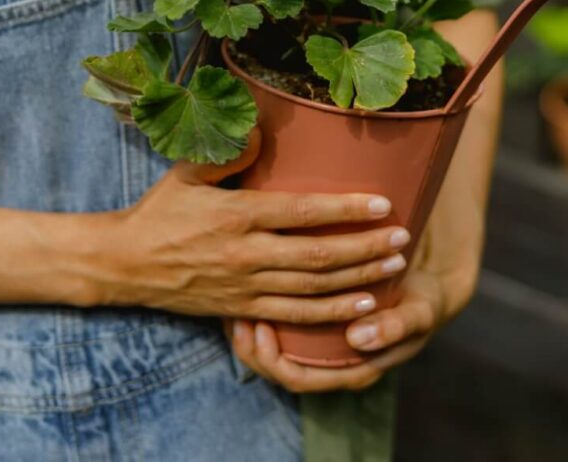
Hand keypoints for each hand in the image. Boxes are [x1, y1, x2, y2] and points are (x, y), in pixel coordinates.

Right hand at [101, 130, 410, 326]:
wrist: (127, 265)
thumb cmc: (159, 211)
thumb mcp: (185, 173)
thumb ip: (226, 155)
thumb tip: (263, 133)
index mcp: (236, 216)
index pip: (302, 213)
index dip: (345, 210)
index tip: (382, 203)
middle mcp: (247, 255)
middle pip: (319, 255)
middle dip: (366, 247)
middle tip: (404, 238)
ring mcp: (247, 287)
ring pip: (315, 289)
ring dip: (359, 280)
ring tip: (395, 269)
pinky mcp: (243, 311)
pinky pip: (296, 316)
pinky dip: (332, 314)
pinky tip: (362, 307)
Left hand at [225, 229, 478, 392]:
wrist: (427, 286)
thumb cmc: (420, 300)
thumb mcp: (417, 313)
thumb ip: (394, 327)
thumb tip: (359, 338)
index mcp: (352, 368)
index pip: (298, 378)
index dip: (272, 358)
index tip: (260, 325)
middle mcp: (332, 363)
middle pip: (275, 369)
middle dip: (250, 347)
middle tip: (237, 315)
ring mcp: (321, 346)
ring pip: (270, 351)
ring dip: (249, 332)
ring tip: (236, 304)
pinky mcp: (315, 323)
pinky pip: (277, 328)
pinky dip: (258, 313)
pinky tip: (247, 290)